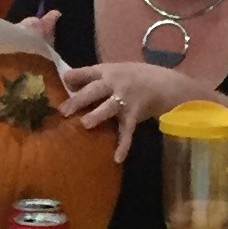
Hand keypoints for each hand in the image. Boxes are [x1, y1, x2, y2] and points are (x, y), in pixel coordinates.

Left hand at [57, 56, 196, 163]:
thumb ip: (94, 78)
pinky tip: (117, 158)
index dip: (74, 76)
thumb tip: (68, 84)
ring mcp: (125, 100)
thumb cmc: (133, 77)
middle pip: (95, 90)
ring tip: (85, 124)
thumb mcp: (115, 70)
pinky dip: (123, 145)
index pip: (87, 72)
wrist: (164, 84)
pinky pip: (127, 131)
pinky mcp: (134, 115)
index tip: (64, 81)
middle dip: (79, 100)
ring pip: (110, 107)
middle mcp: (115, 83)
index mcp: (107, 71)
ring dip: (98, 115)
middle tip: (63, 111)